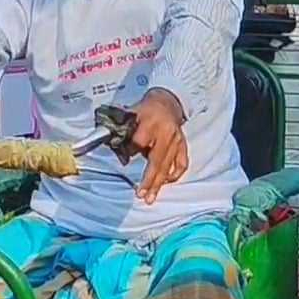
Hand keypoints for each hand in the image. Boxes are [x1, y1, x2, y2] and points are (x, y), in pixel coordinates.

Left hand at [129, 89, 188, 204]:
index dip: (131, 151)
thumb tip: (116, 147)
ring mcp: (177, 141)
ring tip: (151, 196)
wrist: (167, 102)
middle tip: (141, 194)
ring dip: (160, 183)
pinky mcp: (183, 145)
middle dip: (149, 180)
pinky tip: (166, 182)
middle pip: (157, 161)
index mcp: (152, 123)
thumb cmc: (147, 109)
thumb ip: (123, 130)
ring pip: (169, 166)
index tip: (124, 159)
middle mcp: (167, 134)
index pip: (140, 142)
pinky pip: (181, 163)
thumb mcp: (131, 114)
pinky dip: (175, 174)